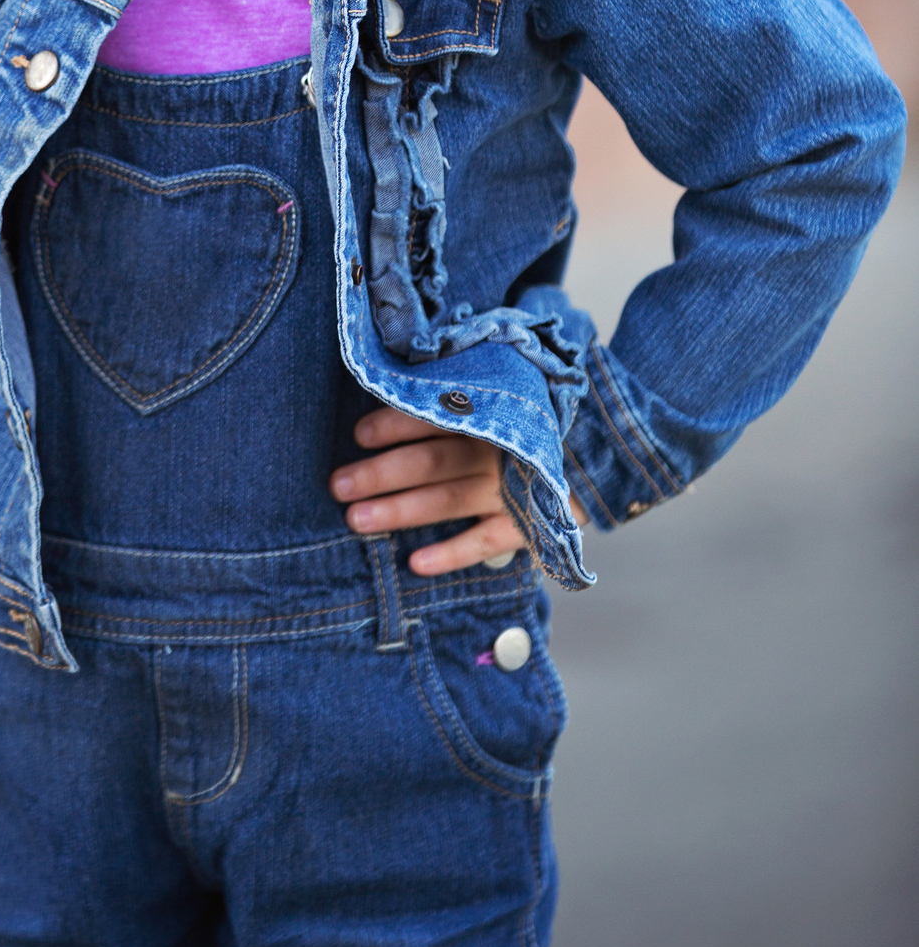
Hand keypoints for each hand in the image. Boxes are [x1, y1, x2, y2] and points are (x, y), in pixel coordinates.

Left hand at [330, 406, 587, 574]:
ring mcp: (514, 488)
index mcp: (491, 410)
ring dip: (400, 511)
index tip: (358, 434)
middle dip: (381, 473)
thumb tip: (396, 382)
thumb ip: (461, 388)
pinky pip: (486, 543)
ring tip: (356, 521)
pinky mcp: (530, 523)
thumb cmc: (536, 414)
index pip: (435, 414)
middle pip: (431, 461)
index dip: (395, 424)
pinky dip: (452, 554)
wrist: (609, 445)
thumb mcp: (507, 388)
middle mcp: (498, 449)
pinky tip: (416, 565)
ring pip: (448, 500)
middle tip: (337, 485)